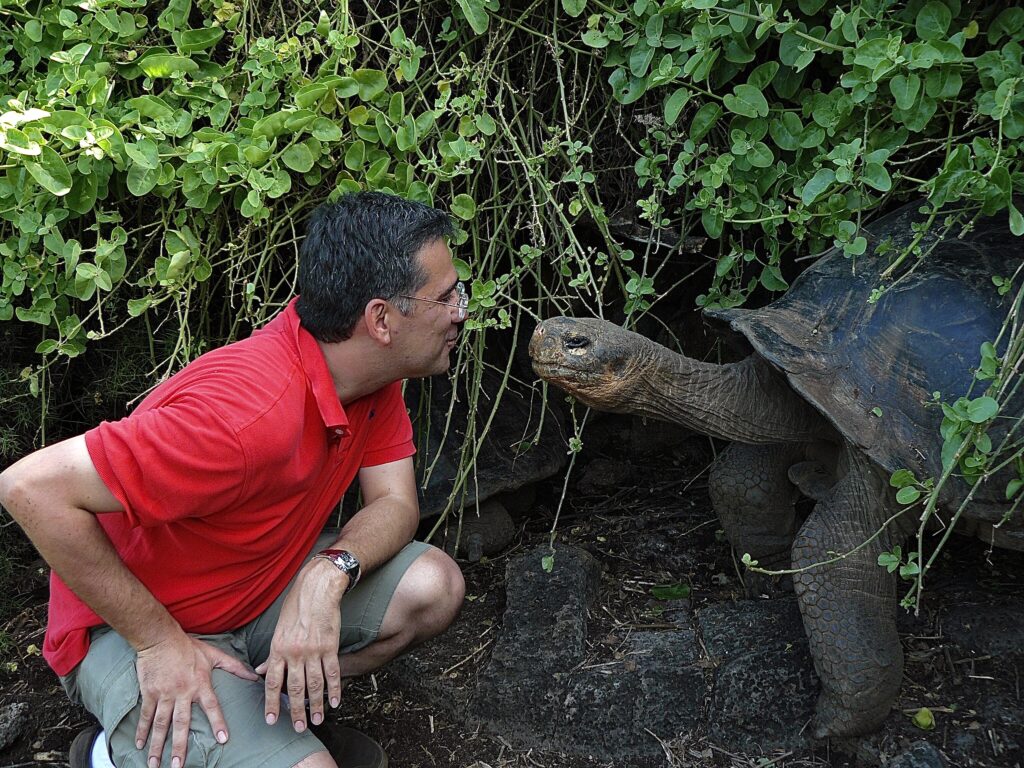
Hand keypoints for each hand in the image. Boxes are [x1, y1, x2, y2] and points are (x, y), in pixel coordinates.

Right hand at [135, 633, 259, 767]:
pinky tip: (139, 745)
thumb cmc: (189, 646)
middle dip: (179, 746)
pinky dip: (141, 730)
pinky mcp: (150, 693)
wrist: (160, 638)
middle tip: (178, 766)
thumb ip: (235, 667)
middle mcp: (182, 692)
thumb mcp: (214, 654)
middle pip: (181, 723)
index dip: (218, 722)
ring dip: (157, 745)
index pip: (212, 706)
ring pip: (160, 724)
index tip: (222, 740)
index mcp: (200, 684)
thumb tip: (254, 676)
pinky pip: (145, 715)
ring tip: (155, 764)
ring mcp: (164, 694)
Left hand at [256, 561, 345, 731]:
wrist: (317, 589)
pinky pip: (332, 672)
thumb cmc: (296, 606)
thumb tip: (259, 671)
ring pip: (314, 684)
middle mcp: (294, 652)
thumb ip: (272, 654)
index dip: (271, 703)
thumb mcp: (278, 629)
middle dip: (296, 710)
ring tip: (318, 719)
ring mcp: (313, 650)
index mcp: (278, 648)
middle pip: (294, 688)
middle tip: (299, 727)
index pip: (272, 682)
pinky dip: (334, 689)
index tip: (272, 719)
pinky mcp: (330, 646)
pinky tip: (335, 701)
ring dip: (316, 704)